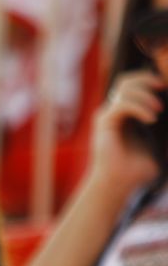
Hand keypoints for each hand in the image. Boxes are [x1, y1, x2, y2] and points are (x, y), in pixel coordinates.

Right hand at [88, 69, 165, 198]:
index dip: (150, 80)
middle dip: (147, 79)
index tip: (166, 88)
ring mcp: (108, 116)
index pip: (134, 85)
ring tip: (158, 110)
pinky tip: (151, 119)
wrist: (118, 185)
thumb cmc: (136, 170)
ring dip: (145, 94)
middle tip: (163, 88)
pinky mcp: (105, 123)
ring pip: (124, 87)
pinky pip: (122, 104)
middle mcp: (114, 113)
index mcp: (125, 115)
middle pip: (127, 80)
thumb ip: (163, 126)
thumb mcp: (158, 142)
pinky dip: (139, 107)